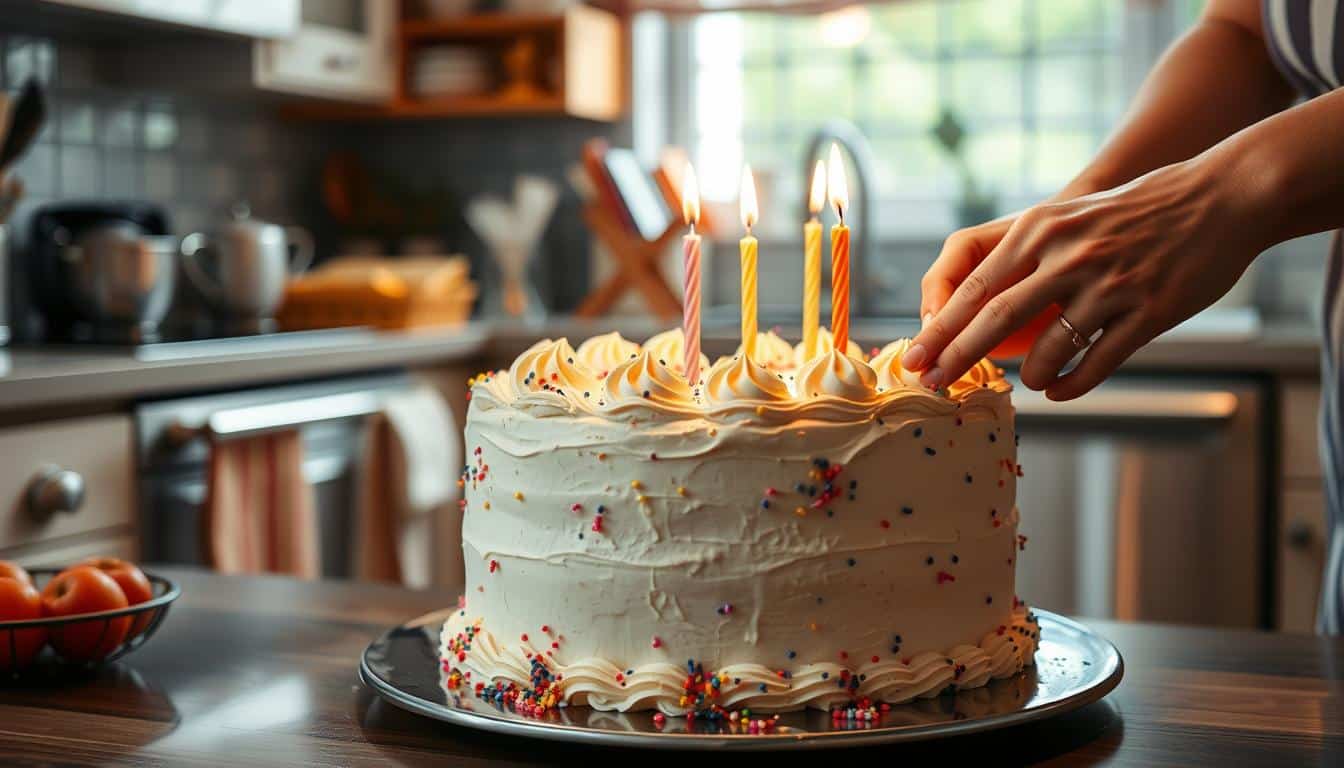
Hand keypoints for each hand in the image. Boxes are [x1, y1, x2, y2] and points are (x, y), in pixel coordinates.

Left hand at [901, 156, 1267, 399]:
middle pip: (996, 319)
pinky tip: (1060, 390)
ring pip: (1050, 350)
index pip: (974, 288)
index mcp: (1040, 229)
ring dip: (1031, 374)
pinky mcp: (1149, 312)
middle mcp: (1069, 256)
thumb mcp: (1065, 214)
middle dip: (958, 358)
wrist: (1216, 196)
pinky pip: (1098, 363)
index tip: (913, 357)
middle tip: (933, 386)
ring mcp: (1109, 285)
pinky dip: (1071, 384)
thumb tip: (971, 301)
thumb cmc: (1130, 209)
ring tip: (1028, 382)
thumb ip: (1021, 252)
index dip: (940, 328)